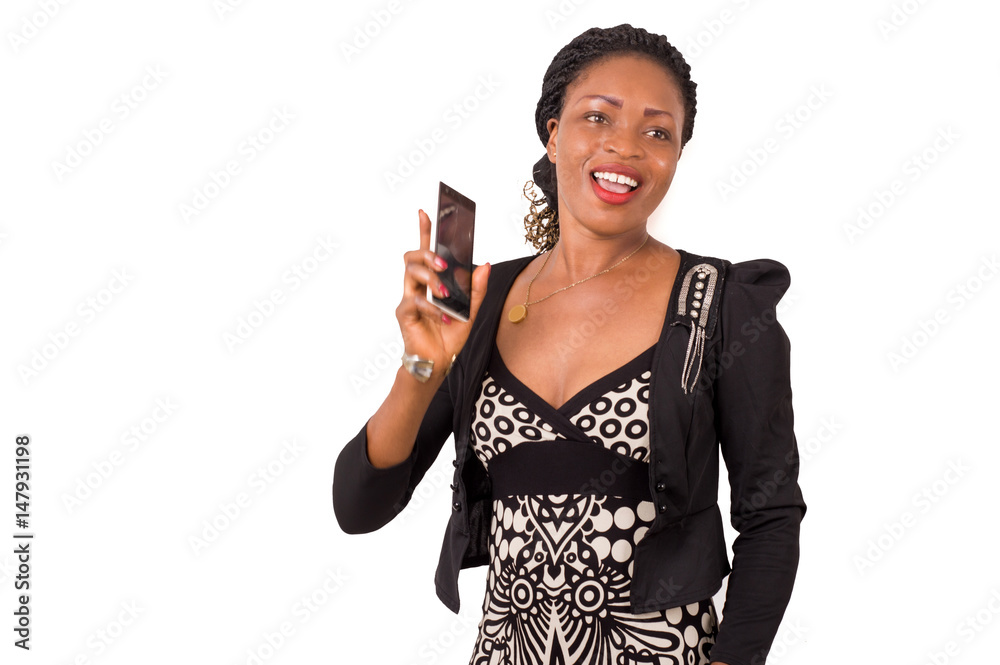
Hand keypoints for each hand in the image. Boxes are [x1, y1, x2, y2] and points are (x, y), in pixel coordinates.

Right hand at [395, 208, 488, 380]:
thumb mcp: (470, 312)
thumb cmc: (450, 335)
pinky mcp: (404, 314)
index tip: (425, 212)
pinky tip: (442, 317)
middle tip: (443, 263)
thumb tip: (484, 265)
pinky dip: (431, 307)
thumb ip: (476, 289)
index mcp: (432, 282)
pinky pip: (414, 301)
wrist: (440, 362)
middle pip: (412, 257)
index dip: (424, 231)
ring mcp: (409, 299)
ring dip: (431, 279)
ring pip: (410, 274)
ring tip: (446, 292)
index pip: (426, 251)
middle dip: (427, 253)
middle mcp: (417, 287)